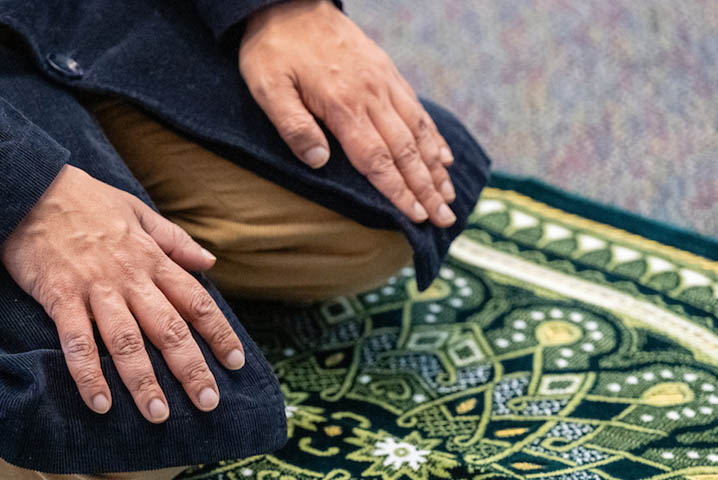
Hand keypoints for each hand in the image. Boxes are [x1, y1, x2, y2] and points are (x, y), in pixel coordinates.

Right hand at [0, 165, 246, 422]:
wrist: (28, 186)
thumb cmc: (84, 200)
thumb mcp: (137, 210)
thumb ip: (174, 240)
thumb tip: (210, 261)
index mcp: (152, 258)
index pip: (196, 301)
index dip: (219, 333)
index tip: (236, 362)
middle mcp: (129, 277)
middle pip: (169, 329)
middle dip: (191, 369)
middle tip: (208, 403)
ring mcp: (95, 288)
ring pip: (126, 341)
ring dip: (143, 381)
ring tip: (158, 415)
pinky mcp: (59, 296)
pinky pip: (77, 341)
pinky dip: (88, 373)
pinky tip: (99, 403)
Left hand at [238, 0, 456, 226]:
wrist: (289, 3)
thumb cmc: (273, 50)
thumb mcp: (268, 88)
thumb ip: (292, 125)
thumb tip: (318, 162)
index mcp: (342, 105)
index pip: (375, 159)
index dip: (396, 191)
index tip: (415, 217)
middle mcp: (371, 96)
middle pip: (405, 151)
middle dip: (426, 189)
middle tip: (444, 219)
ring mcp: (383, 83)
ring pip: (417, 132)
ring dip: (435, 167)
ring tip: (449, 196)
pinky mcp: (386, 72)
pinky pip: (416, 109)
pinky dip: (433, 136)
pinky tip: (443, 156)